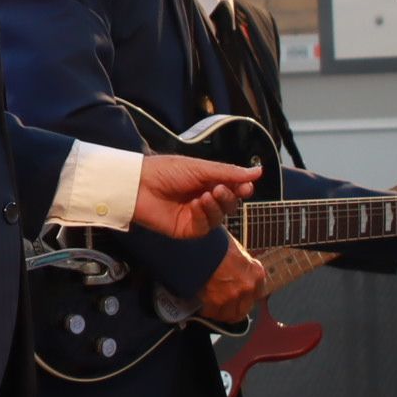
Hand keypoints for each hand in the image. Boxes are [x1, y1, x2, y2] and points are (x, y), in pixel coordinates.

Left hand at [131, 149, 255, 239]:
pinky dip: (205, 215)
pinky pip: (206, 226)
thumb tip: (257, 171)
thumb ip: (229, 172)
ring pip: (220, 216)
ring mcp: (196, 215)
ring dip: (216, 206)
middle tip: (221, 189)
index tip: (247, 187)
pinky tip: (197, 205)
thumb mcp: (200, 168)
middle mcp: (203, 198)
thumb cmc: (164, 171)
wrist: (139, 185)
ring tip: (206, 196)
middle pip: (230, 203)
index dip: (242, 188)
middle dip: (229, 197)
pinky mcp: (187, 228)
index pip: (233, 187)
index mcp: (207, 182)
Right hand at [196, 238, 269, 325]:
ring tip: (210, 304)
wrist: (197, 240)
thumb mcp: (235, 250)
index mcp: (256, 273)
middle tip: (222, 301)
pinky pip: (211, 313)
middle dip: (233, 306)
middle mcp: (248, 287)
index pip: (257, 294)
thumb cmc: (214, 241)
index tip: (237, 294)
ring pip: (228, 315)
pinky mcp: (215, 302)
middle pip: (243, 309)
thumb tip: (235, 270)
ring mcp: (232, 296)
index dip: (245, 294)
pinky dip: (205, 310)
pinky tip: (200, 303)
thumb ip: (240, 265)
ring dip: (219, 311)